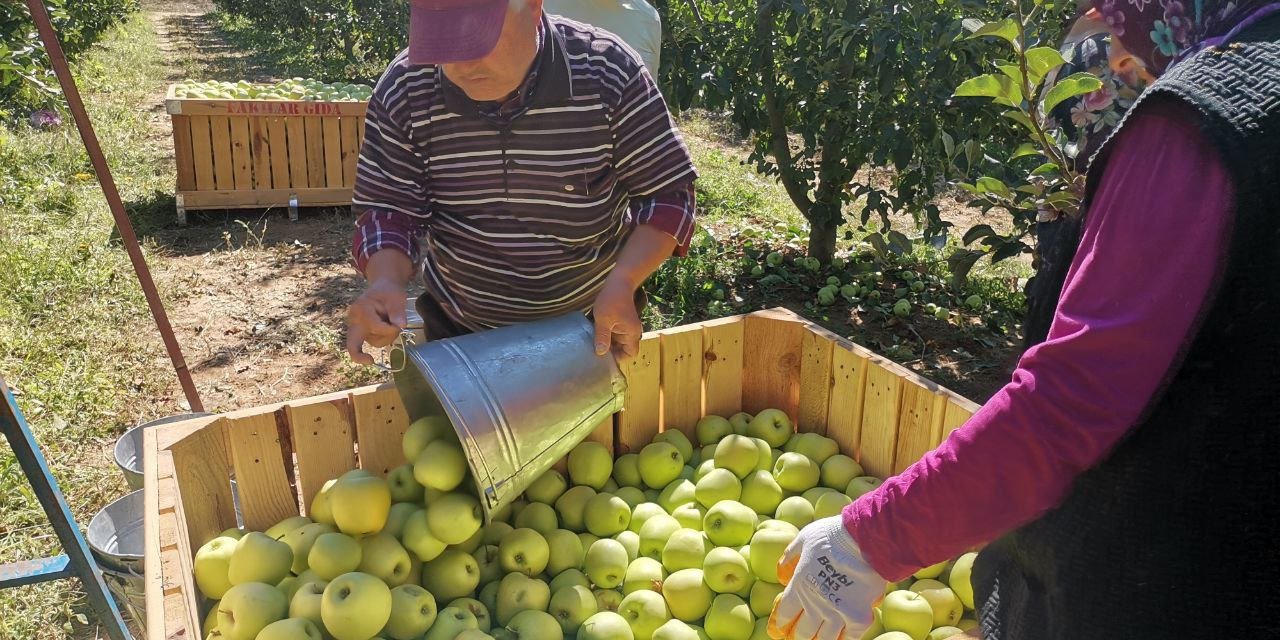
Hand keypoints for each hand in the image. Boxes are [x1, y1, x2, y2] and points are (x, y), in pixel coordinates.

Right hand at [346, 277, 408, 364]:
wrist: (383, 288)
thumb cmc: (389, 292)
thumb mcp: (396, 297)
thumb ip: (397, 310)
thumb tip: (400, 325)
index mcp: (361, 309)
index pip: (376, 327)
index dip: (390, 329)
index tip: (400, 324)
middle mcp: (355, 320)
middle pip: (353, 343)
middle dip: (358, 354)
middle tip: (370, 361)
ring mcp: (357, 328)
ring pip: (374, 342)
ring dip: (387, 336)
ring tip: (391, 320)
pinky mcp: (363, 333)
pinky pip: (374, 341)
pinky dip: (384, 336)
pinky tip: (387, 325)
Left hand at [591, 279, 642, 359]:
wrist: (619, 282)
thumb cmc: (612, 300)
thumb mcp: (604, 320)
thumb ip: (603, 337)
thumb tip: (600, 353)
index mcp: (631, 334)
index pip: (630, 354)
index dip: (619, 357)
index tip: (604, 355)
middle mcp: (631, 332)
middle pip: (623, 349)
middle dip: (611, 351)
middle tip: (595, 350)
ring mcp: (626, 327)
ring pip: (618, 342)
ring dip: (607, 342)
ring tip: (595, 342)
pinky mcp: (621, 322)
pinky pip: (615, 334)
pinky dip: (607, 335)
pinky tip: (596, 333)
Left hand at [768, 516, 887, 639]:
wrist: (864, 539)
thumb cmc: (833, 535)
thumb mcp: (803, 539)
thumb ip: (790, 555)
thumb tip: (780, 571)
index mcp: (800, 586)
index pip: (784, 614)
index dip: (781, 623)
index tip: (780, 628)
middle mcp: (816, 605)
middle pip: (802, 632)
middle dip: (799, 636)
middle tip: (799, 635)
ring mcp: (837, 614)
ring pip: (823, 639)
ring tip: (817, 639)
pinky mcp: (858, 618)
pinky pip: (849, 638)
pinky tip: (840, 638)